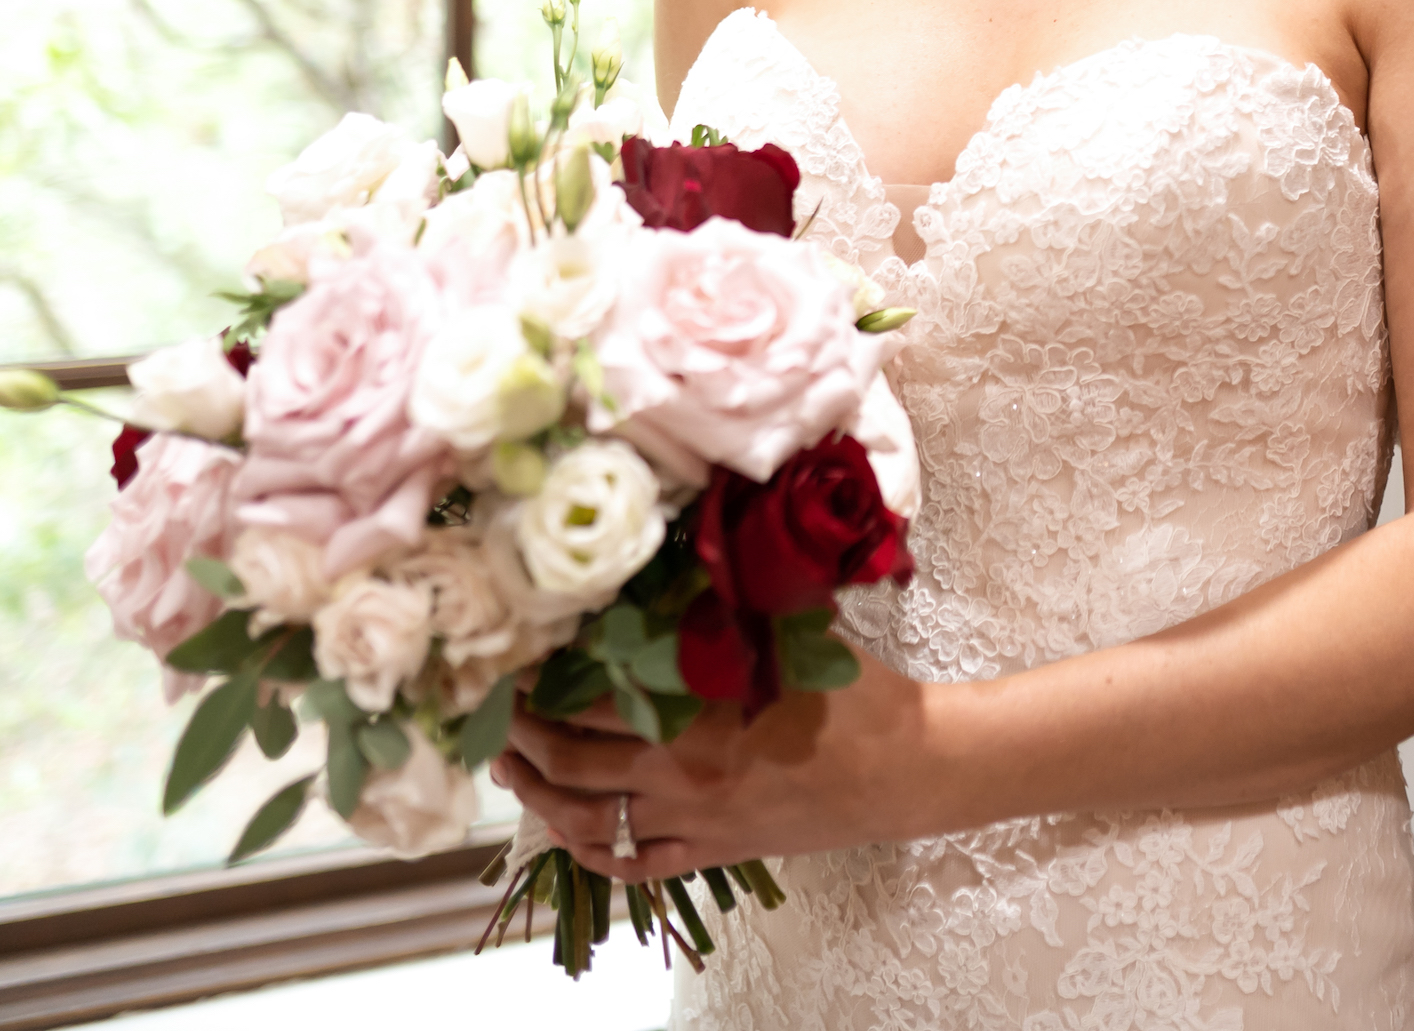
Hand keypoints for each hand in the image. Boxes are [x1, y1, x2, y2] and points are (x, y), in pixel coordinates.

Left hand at [494, 648, 936, 879]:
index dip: (544, 682)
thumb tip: (680, 556)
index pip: (592, 701)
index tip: (516, 658)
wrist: (908, 769)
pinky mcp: (715, 851)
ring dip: (537, 797)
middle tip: (496, 709)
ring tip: (511, 769)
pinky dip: (593, 855)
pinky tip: (571, 834)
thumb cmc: (856, 696)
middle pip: (571, 763)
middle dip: (522, 735)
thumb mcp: (793, 633)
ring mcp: (694, 822)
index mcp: (695, 717)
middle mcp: (680, 777)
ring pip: (587, 822)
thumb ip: (730, 604)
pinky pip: (636, 866)